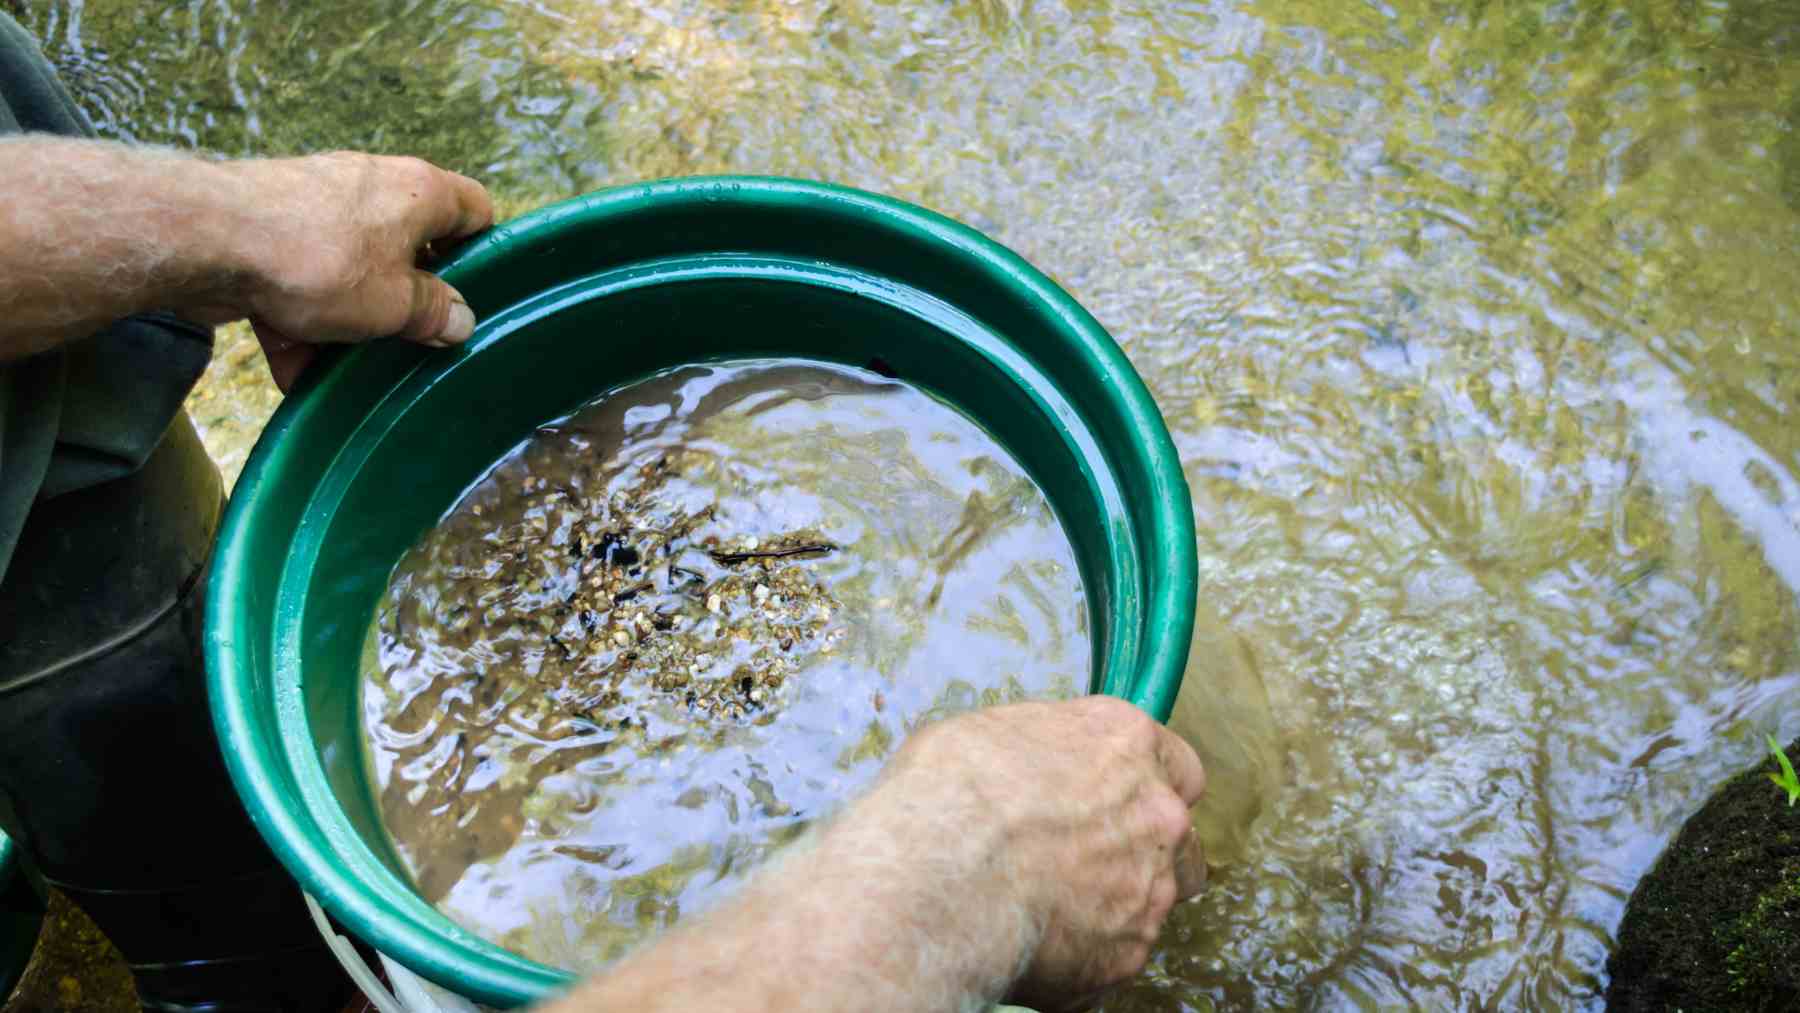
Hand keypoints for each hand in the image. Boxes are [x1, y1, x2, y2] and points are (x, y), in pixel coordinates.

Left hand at [213, 152, 493, 389]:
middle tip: (416, 340)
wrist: (207, 239)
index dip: (484, 251)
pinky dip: (301, 325)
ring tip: (352, 368)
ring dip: (353, 320)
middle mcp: (371, 189)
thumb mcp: (395, 303)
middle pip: (409, 245)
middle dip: (409, 298)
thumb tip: (460, 320)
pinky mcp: (270, 232)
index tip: (478, 295)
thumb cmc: (319, 261)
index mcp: (418, 192)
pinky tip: (297, 372)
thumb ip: (434, 312)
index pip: (474, 209)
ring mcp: (317, 208)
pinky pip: (301, 285)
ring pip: (352, 271)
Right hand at [876, 696, 1207, 1010]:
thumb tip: (1031, 768)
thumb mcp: (989, 733)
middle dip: (1144, 848)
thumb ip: (1041, 752)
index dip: (1146, 785)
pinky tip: (1034, 941)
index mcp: (1125, 744)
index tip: (1116, 799)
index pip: (1177, 764)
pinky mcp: (1126, 954)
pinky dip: (1084, 952)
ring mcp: (1149, 888)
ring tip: (1056, 906)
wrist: (940, 874)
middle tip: (1083, 857)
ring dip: (1121, 901)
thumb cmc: (952, 794)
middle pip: (1179, 837)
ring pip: (1158, 900)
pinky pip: (1115, 954)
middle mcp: (1156, 813)